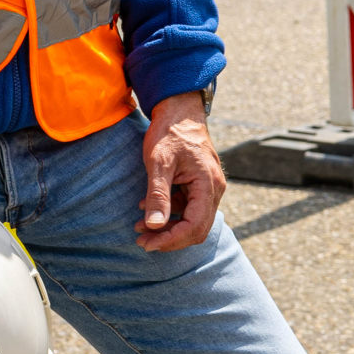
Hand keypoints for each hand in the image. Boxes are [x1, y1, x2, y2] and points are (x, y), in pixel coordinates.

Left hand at [137, 91, 222, 251]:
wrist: (179, 109)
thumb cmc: (169, 132)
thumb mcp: (159, 162)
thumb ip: (158, 195)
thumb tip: (154, 227)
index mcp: (208, 184)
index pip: (195, 226)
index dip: (171, 239)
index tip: (147, 243)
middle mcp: (214, 189)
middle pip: (197, 229)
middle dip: (169, 239)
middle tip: (142, 241)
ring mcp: (209, 186)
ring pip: (193, 220)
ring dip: (168, 228)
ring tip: (140, 226)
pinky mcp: (200, 184)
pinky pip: (188, 208)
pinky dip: (170, 213)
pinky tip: (148, 207)